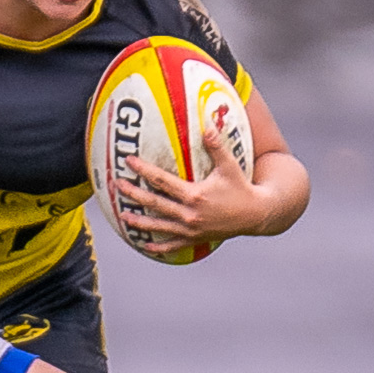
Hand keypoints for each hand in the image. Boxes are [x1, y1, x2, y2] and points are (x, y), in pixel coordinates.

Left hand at [121, 126, 267, 256]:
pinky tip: (146, 245)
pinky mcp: (196, 239)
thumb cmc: (241, 187)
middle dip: (134, 194)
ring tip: (123, 216)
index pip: (162, 181)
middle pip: (155, 203)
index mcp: (195, 195)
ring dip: (140, 222)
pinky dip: (160, 246)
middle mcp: (190, 214)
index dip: (144, 170)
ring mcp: (191, 229)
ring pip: (159, 226)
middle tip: (117, 186)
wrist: (256, 215)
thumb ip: (216, 146)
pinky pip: (174, 245)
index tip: (129, 161)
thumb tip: (207, 125)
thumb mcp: (230, 166)